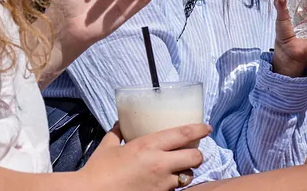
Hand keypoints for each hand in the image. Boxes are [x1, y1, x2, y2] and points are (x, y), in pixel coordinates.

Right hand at [79, 123, 209, 190]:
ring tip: (178, 169)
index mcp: (148, 145)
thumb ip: (117, 132)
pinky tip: (165, 183)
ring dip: (185, 172)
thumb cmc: (99, 169)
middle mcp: (159, 163)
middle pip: (194, 157)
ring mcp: (161, 183)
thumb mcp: (108, 145)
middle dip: (197, 155)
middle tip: (193, 152)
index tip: (207, 128)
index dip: (199, 130)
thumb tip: (120, 123)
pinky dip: (173, 186)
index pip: (183, 134)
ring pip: (187, 176)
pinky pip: (174, 190)